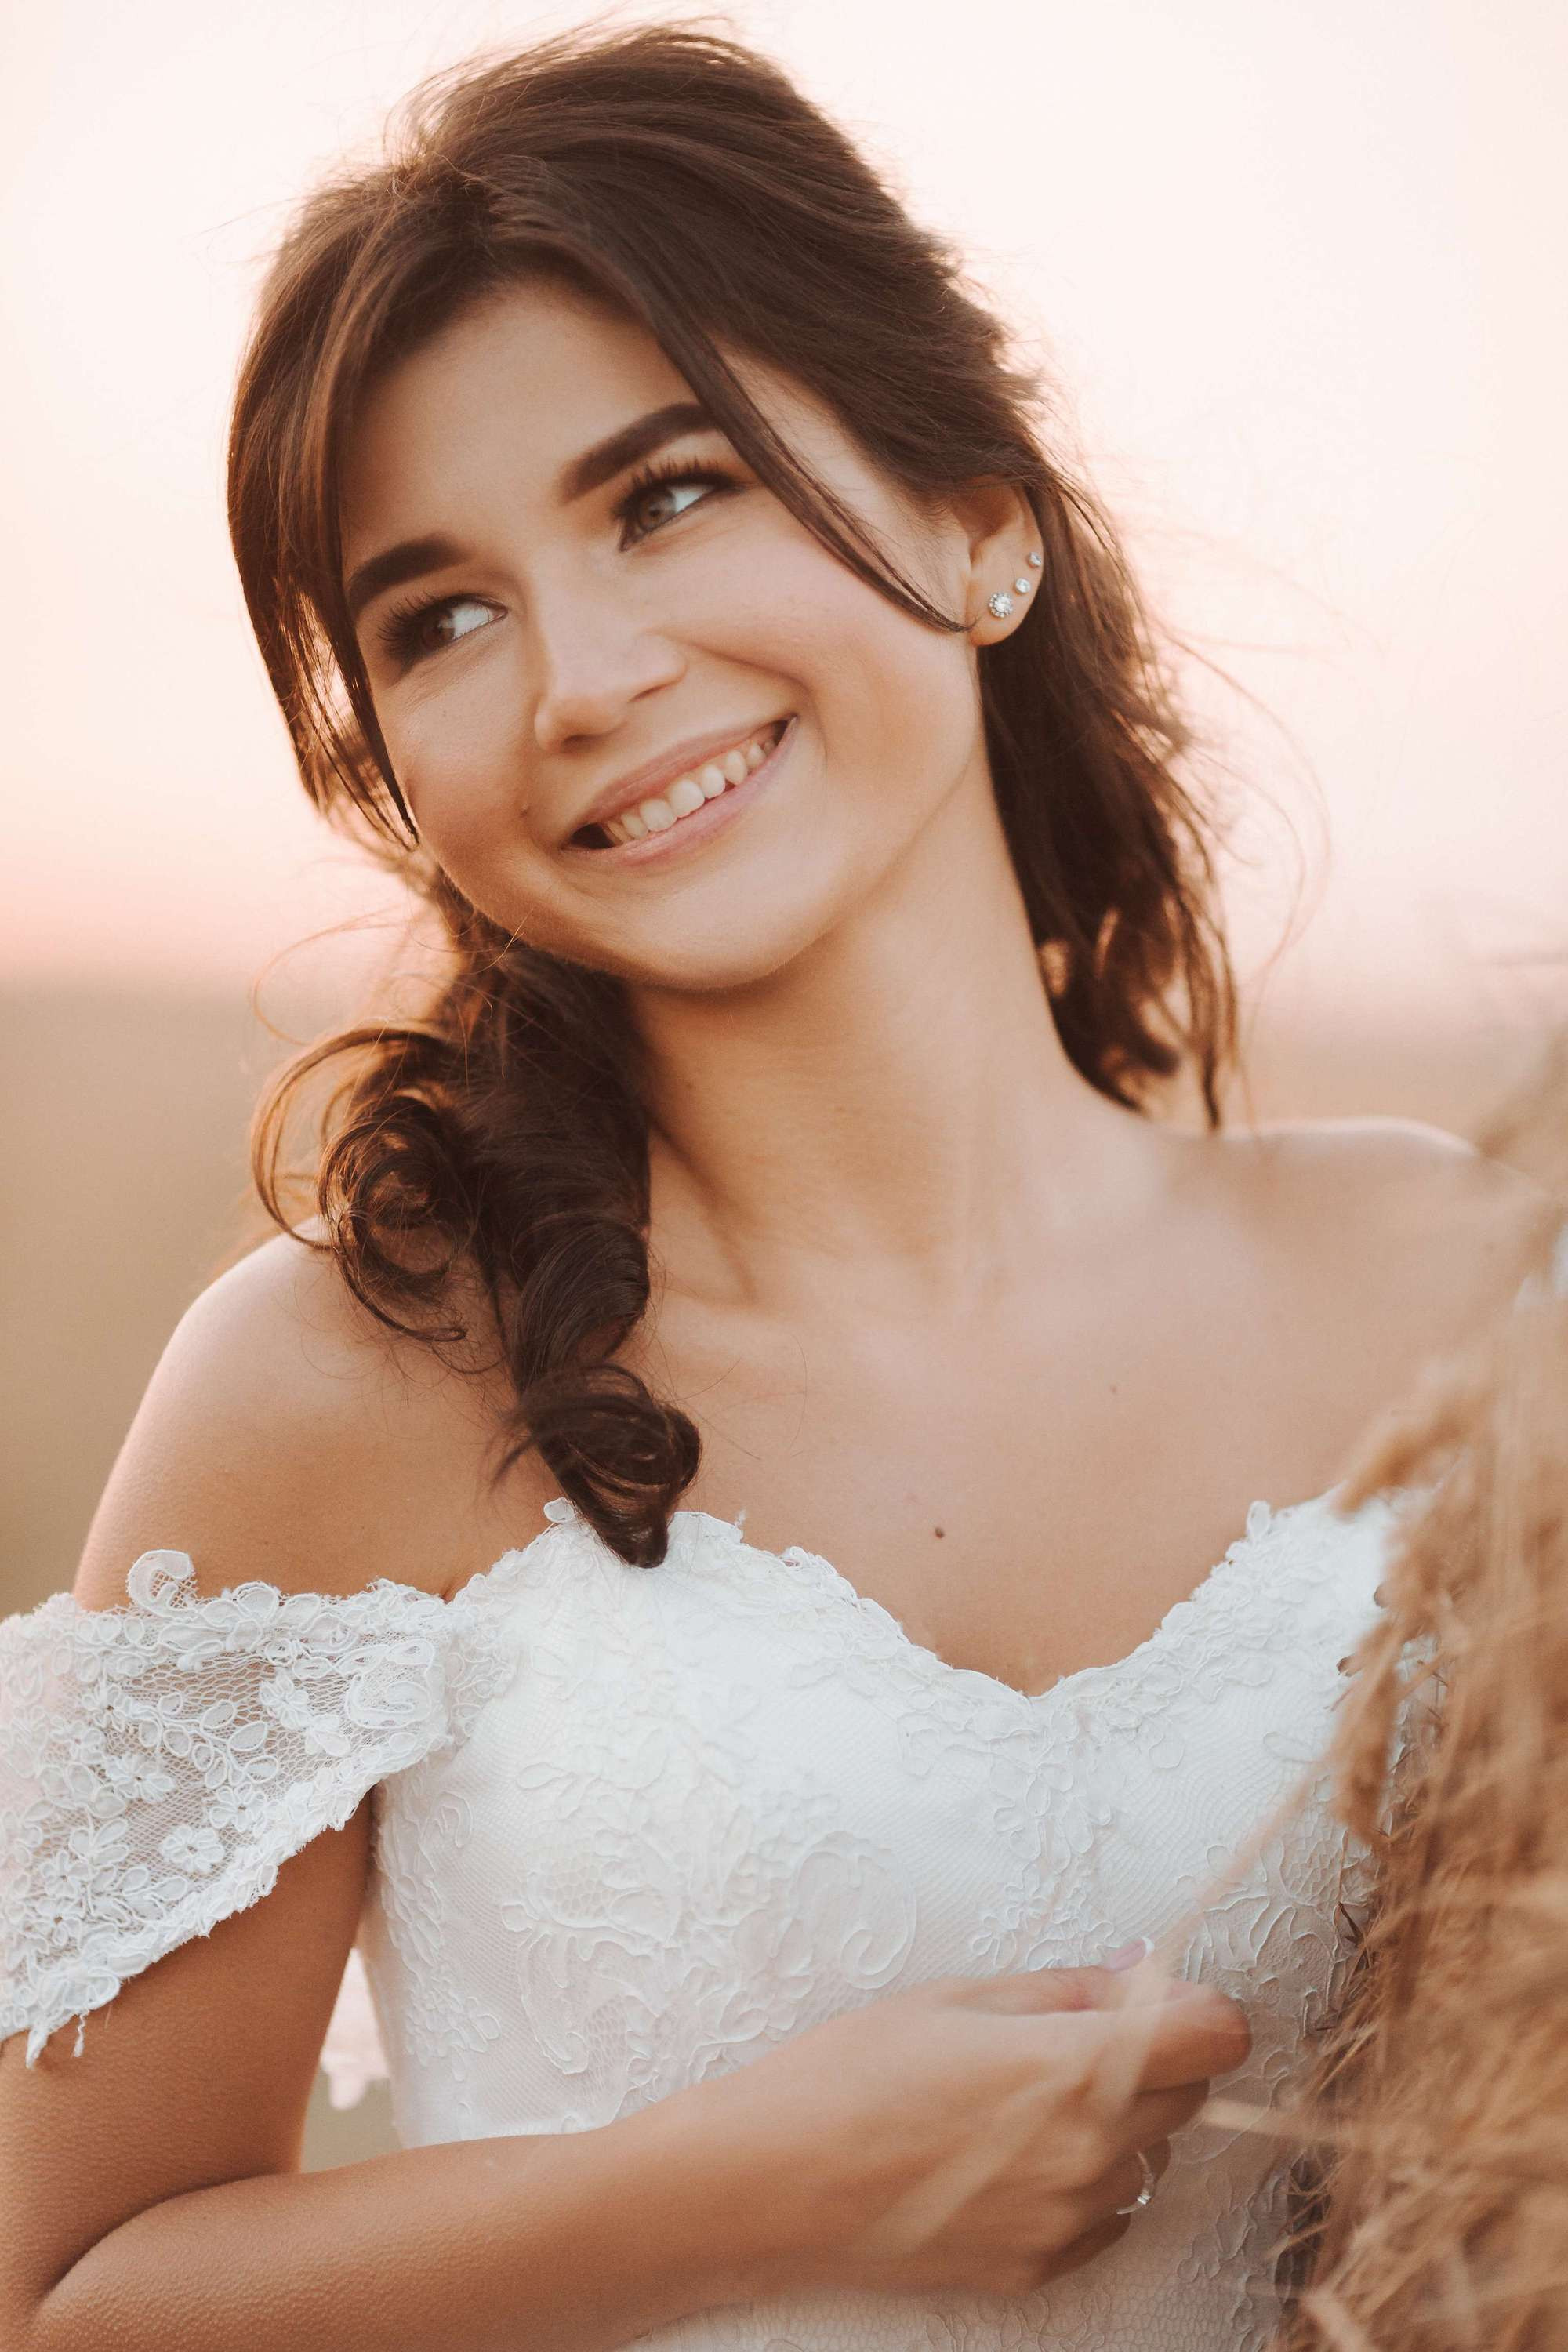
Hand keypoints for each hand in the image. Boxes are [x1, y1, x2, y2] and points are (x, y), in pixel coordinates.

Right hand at [718, 1962, 1249, 2301]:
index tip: (1167, 1999)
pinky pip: (1107, 2215)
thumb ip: (1069, 1988)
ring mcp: (1069, 2221)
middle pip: (1188, 2095)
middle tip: (1071, 2037)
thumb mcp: (959, 1997)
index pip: (1214, 2038)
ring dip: (1117, 2122)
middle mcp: (1090, 2154)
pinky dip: (1083, 2182)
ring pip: (1148, 2156)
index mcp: (1074, 2070)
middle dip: (1153, 2058)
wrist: (773, 2181)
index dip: (1199, 2008)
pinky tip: (1008, 2156)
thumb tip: (1144, 1975)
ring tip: (1022, 2102)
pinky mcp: (1042, 2268)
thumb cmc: (852, 2072)